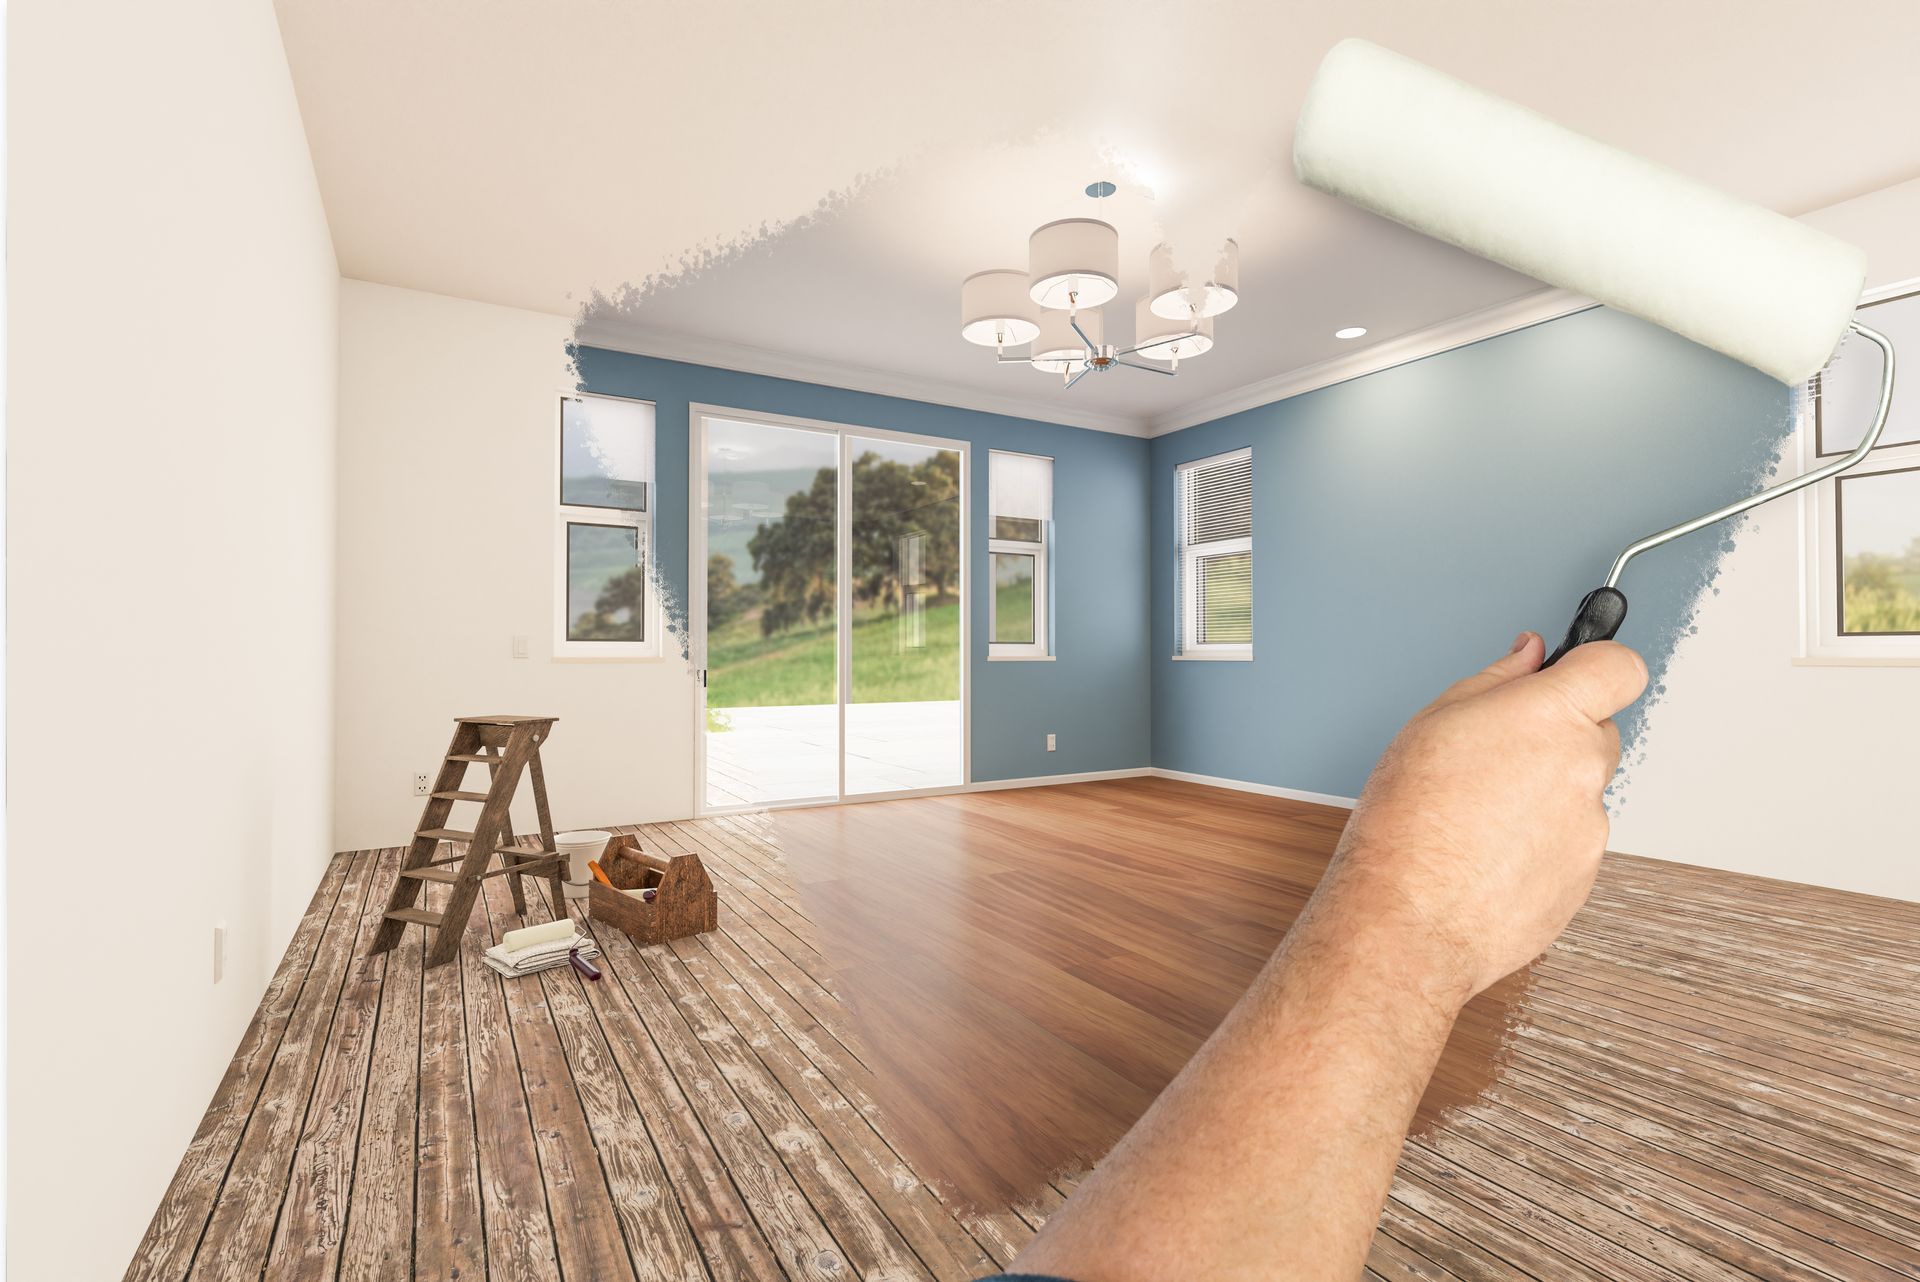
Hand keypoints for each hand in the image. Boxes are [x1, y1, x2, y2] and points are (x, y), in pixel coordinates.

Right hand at [1311, 632, 1647, 1007]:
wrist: (1408, 921)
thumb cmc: (1407, 823)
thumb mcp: (1434, 723)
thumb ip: (1496, 681)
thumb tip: (1530, 658)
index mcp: (1551, 718)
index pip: (1618, 669)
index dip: (1600, 666)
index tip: (1579, 672)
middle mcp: (1583, 771)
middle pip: (1597, 734)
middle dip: (1557, 738)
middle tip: (1496, 757)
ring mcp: (1589, 830)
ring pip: (1578, 794)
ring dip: (1542, 797)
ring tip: (1476, 819)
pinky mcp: (1583, 879)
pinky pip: (1568, 845)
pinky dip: (1536, 846)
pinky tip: (1484, 856)